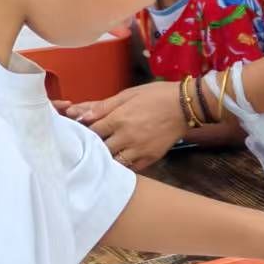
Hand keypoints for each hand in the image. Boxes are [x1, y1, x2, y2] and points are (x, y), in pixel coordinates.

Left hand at [68, 82, 186, 170]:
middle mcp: (127, 137)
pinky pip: (131, 168)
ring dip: (107, 157)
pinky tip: (121, 157)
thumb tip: (78, 114)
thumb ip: (103, 106)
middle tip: (92, 143)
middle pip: (100, 149)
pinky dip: (123, 164)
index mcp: (119, 119)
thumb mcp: (128, 94)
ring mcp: (139, 150)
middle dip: (94, 146)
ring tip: (106, 152)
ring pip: (113, 162)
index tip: (83, 131)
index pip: (91, 131)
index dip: (85, 131)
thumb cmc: (156, 95)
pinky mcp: (150, 158)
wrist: (186, 105)